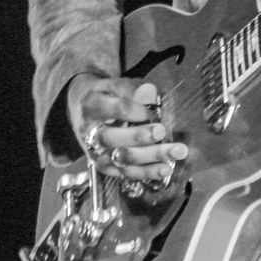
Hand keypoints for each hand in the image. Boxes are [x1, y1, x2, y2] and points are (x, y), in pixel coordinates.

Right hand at [68, 75, 187, 183]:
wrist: (85, 112)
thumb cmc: (109, 96)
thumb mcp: (117, 86)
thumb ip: (133, 89)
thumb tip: (150, 92)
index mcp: (91, 106)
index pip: (111, 109)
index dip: (132, 111)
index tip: (150, 111)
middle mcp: (89, 132)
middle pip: (110, 138)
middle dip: (138, 136)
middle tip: (161, 131)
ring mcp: (96, 152)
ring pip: (120, 158)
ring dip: (149, 156)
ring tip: (174, 151)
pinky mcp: (106, 167)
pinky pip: (126, 174)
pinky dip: (147, 172)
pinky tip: (165, 169)